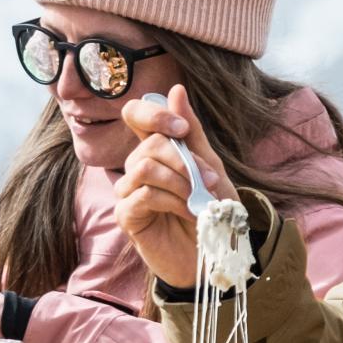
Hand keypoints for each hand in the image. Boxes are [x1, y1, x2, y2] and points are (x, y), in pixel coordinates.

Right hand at [115, 84, 230, 290]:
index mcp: (155, 149)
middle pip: (148, 144)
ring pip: (143, 167)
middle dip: (184, 160)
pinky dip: (172, 201)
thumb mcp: (211, 165)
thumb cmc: (213, 210)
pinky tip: (189, 212)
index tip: (181, 129)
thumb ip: (191, 132)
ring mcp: (128, 192)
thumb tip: (175, 89)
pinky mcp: (126, 216)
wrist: (217, 253)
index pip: (135, 115)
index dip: (153, 114)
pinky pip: (143, 194)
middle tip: (209, 181)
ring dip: (179, 181)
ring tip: (199, 200)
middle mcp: (137, 167)